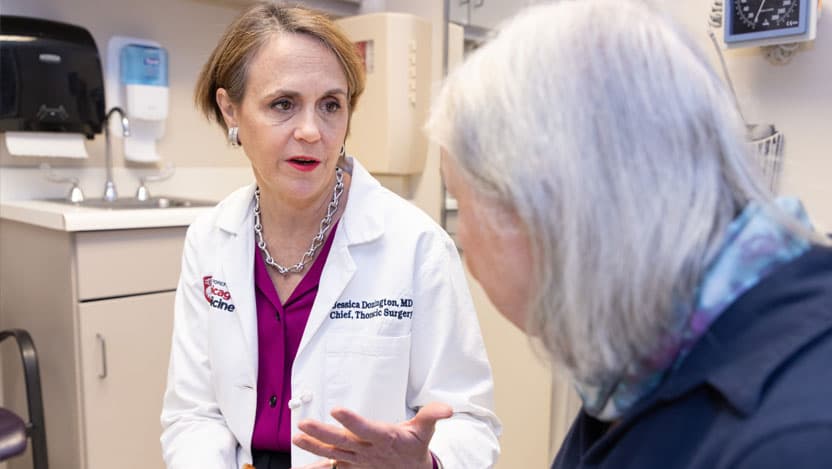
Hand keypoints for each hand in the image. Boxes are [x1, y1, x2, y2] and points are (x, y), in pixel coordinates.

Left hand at [291, 402, 452, 468]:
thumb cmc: (415, 446)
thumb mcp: (426, 429)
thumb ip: (432, 415)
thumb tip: (447, 409)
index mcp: (385, 438)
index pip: (366, 428)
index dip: (352, 421)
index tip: (337, 410)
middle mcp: (368, 450)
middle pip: (343, 442)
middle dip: (322, 434)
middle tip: (304, 424)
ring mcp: (358, 460)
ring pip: (333, 453)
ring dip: (314, 447)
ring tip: (297, 438)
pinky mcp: (353, 465)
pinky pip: (333, 466)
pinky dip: (318, 466)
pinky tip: (303, 467)